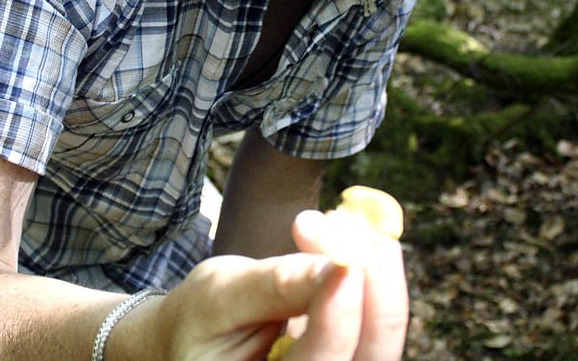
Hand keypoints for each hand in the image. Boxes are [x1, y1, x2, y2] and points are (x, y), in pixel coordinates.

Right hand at [151, 211, 407, 360]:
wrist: (195, 338)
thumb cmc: (200, 318)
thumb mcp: (220, 295)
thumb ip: (276, 284)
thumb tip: (337, 262)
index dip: (336, 318)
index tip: (344, 263)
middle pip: (370, 357)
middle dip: (378, 295)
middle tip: (373, 239)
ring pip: (382, 338)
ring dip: (379, 280)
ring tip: (353, 229)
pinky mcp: (352, 355)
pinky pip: (379, 324)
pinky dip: (376, 280)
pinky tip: (356, 244)